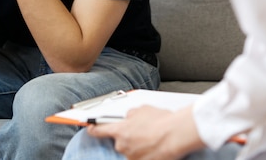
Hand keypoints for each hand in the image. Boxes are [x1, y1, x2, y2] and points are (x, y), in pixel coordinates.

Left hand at [87, 106, 203, 159]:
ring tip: (153, 139)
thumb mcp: (142, 110)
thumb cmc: (161, 121)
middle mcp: (122, 146)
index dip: (93, 129)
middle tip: (142, 132)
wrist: (175, 135)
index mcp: (120, 130)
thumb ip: (130, 115)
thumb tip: (128, 118)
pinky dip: (146, 153)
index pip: (99, 130)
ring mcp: (132, 157)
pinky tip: (155, 148)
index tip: (90, 128)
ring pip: (131, 150)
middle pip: (119, 142)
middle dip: (128, 137)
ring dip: (138, 146)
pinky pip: (140, 157)